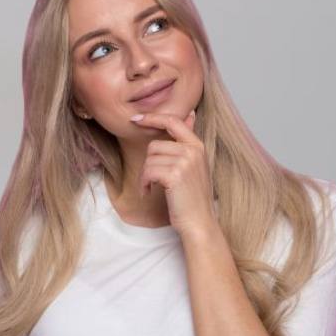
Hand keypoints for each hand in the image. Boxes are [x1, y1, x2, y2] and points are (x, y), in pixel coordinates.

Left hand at [128, 108, 216, 236]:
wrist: (199, 221)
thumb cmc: (193, 196)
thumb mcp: (194, 164)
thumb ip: (189, 140)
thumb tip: (191, 114)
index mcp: (197, 146)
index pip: (173, 121)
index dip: (153, 117)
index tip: (136, 119)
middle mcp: (193, 151)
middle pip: (155, 145)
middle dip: (149, 163)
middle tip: (154, 179)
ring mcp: (185, 162)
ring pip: (149, 159)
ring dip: (146, 176)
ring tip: (153, 187)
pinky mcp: (175, 175)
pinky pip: (148, 171)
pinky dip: (144, 184)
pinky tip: (148, 192)